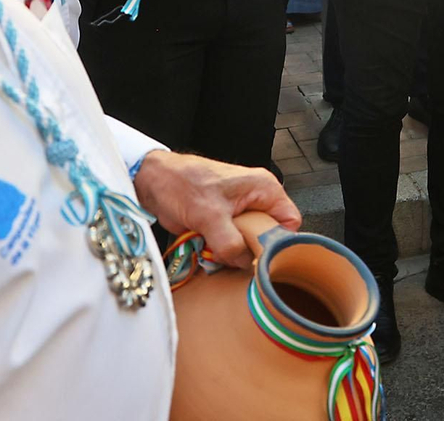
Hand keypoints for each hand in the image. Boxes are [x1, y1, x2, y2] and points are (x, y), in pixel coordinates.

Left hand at [131, 150, 301, 268]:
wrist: (153, 181)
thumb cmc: (182, 182)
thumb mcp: (209, 215)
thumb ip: (230, 242)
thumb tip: (245, 263)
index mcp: (264, 189)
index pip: (290, 221)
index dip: (279, 241)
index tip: (263, 257)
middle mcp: (256, 200)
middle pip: (269, 236)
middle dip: (251, 251)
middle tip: (233, 257)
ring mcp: (240, 213)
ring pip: (249, 244)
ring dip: (233, 254)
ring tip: (214, 250)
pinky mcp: (224, 224)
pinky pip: (232, 246)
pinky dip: (221, 253)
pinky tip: (207, 251)